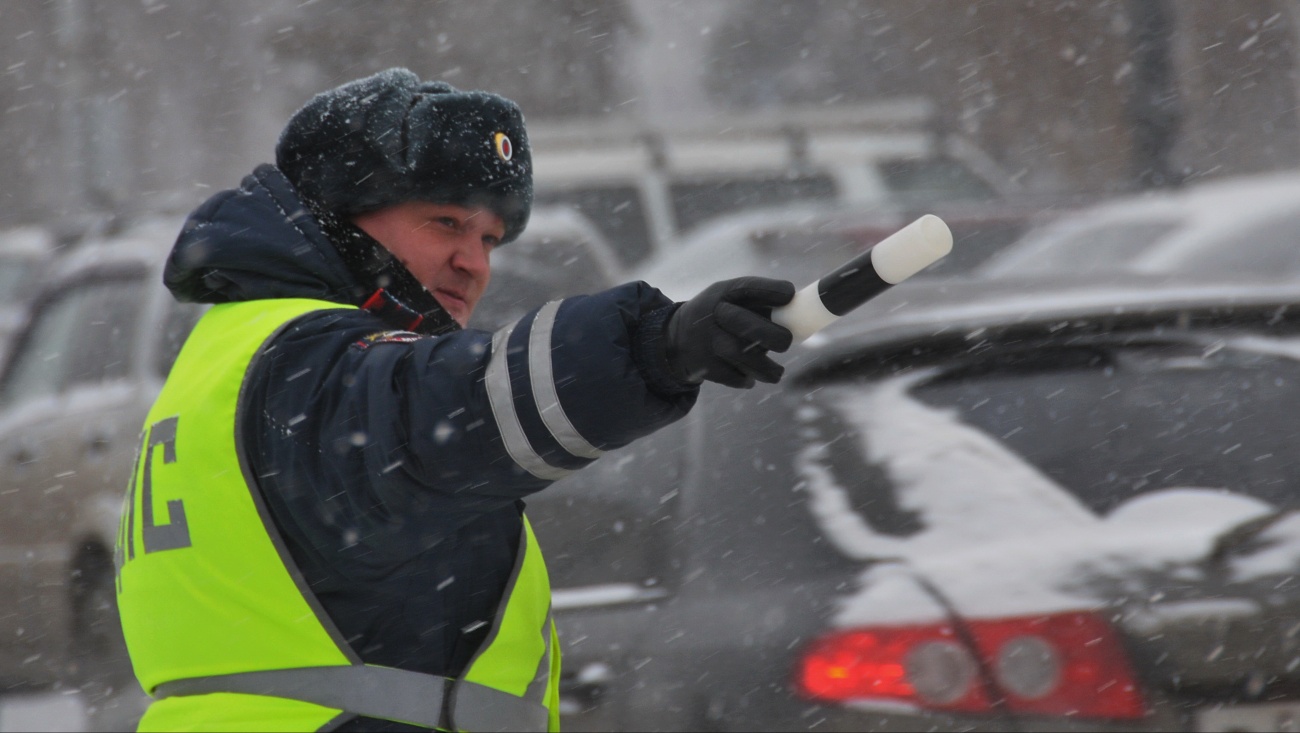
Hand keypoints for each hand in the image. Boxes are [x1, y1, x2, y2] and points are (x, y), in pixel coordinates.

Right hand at [665, 276, 794, 388]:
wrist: (675, 340)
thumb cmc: (720, 317)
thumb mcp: (730, 300)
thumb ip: (760, 304)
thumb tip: (804, 314)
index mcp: (723, 293)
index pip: (747, 287)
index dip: (770, 289)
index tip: (791, 293)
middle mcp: (713, 315)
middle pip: (746, 325)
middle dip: (773, 335)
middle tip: (786, 343)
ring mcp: (707, 342)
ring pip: (743, 357)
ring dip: (766, 368)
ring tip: (777, 372)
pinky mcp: (705, 366)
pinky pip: (735, 376)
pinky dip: (747, 378)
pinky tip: (749, 375)